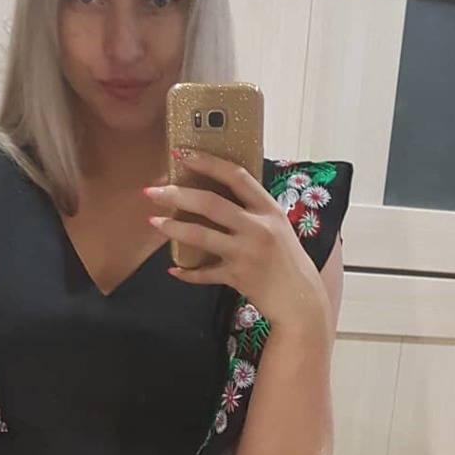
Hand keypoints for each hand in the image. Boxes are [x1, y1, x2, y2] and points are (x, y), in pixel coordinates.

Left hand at [144, 149, 331, 332]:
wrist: (300, 300)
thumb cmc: (288, 261)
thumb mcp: (279, 227)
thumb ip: (254, 211)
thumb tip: (220, 194)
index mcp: (269, 210)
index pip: (236, 176)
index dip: (207, 162)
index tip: (183, 154)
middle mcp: (258, 228)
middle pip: (210, 202)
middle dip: (176, 194)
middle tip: (154, 191)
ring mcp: (246, 253)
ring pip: (200, 234)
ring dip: (172, 228)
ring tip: (154, 222)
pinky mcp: (237, 277)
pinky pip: (204, 273)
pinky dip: (186, 272)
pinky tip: (173, 269)